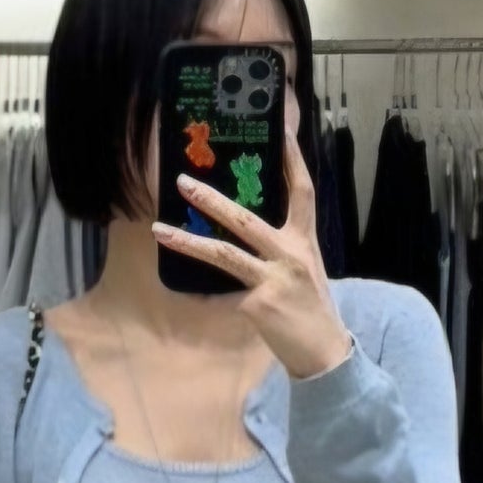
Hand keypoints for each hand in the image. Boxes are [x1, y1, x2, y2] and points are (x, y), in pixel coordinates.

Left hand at [153, 130, 352, 380]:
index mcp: (304, 240)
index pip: (302, 190)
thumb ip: (281, 246)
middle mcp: (290, 254)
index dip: (292, 159)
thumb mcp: (304, 268)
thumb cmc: (311, 308)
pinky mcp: (258, 305)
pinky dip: (204, 294)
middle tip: (182, 181)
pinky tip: (184, 291)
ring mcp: (272, 279)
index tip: (281, 130)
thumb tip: (246, 226)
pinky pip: (222, 294)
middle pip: (246, 219)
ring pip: (223, 254)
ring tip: (158, 229)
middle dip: (211, 199)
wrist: (324, 352)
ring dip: (188, 240)